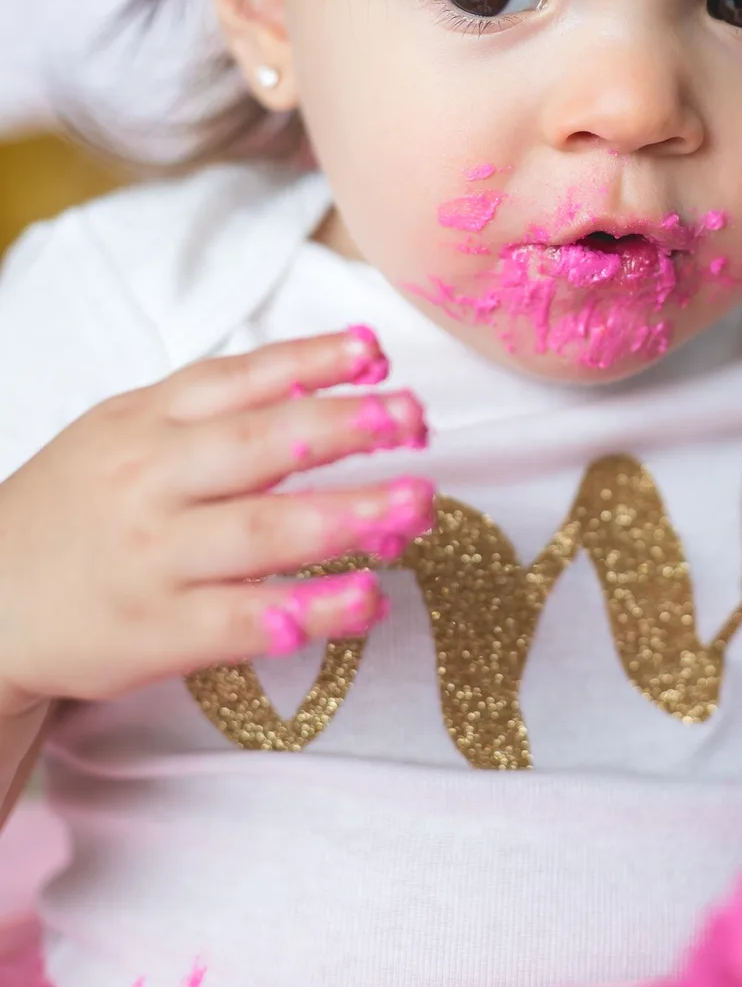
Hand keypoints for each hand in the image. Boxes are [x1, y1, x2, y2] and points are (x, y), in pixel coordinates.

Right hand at [0, 326, 432, 719]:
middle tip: (414, 419)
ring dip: (348, 518)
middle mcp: (150, 482)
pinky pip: (242, 622)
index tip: (377, 352)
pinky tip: (364, 601)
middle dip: (345, 428)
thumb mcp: (124, 431)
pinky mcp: (154, 634)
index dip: (312, 361)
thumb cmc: (80, 506)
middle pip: (260, 447)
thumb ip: (215, 403)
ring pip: (262, 532)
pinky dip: (304, 612)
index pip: (240, 379)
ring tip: (416, 506)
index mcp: (146, 421)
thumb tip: (335, 374)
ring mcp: (152, 559)